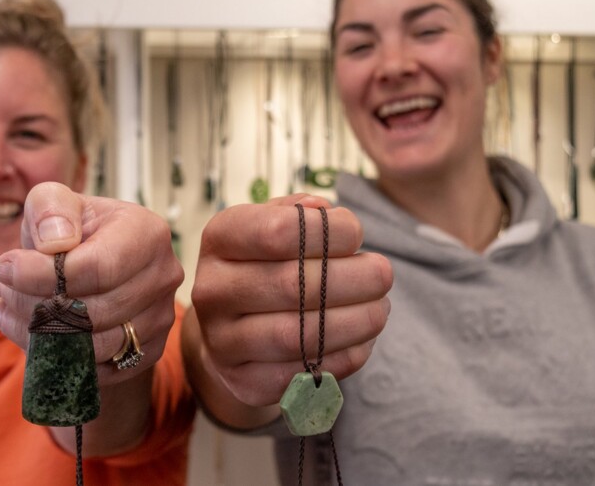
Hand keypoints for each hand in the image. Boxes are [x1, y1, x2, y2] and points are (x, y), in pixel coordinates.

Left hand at [0, 181, 183, 386]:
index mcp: (149, 233)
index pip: (97, 267)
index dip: (42, 274)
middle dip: (34, 304)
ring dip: (39, 334)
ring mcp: (161, 317)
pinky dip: (55, 359)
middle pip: (94, 310)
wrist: (92, 264)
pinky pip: (99, 370)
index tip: (3, 268)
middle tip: (1, 288)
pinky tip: (28, 333)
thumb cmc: (71, 230)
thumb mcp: (54, 202)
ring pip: (95, 345)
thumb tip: (54, 244)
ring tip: (9, 308)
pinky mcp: (149, 350)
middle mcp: (164, 276)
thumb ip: (50, 207)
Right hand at [190, 194, 391, 408]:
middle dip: (355, 278)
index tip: (356, 234)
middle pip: (295, 285)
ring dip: (358, 321)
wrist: (230, 329)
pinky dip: (347, 356)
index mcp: (219, 239)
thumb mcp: (270, 224)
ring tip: (380, 308)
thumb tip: (322, 211)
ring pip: (302, 335)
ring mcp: (223, 342)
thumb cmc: (264, 264)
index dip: (330, 231)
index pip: (277, 231)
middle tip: (383, 274)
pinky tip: (363, 339)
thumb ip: (297, 212)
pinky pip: (306, 374)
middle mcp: (212, 290)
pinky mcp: (245, 382)